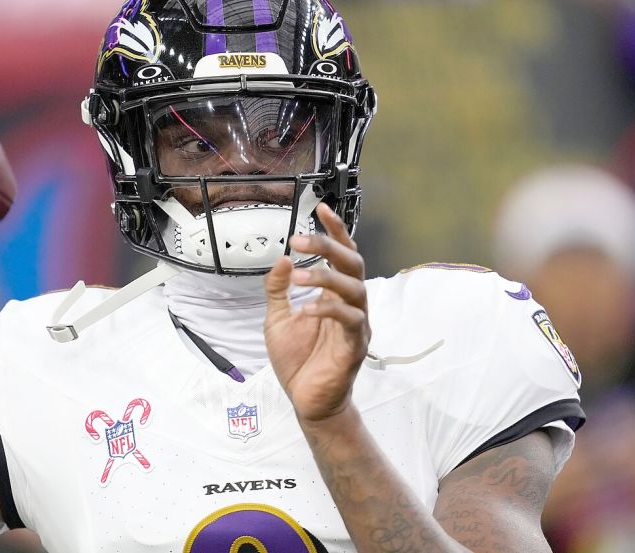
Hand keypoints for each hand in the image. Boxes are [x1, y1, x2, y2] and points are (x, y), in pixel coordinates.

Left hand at [264, 204, 370, 422]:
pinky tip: (307, 309)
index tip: (321, 208)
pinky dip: (329, 309)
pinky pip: (350, 320)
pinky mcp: (354, 346)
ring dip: (326, 277)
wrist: (307, 402)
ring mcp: (356, 325)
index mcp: (334, 296)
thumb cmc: (298, 361)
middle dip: (328, 246)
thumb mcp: (278, 318)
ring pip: (355, 288)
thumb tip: (283, 259)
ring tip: (299, 276)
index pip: (341, 256)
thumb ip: (279, 289)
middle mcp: (351, 306)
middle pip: (352, 264)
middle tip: (300, 239)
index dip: (335, 231)